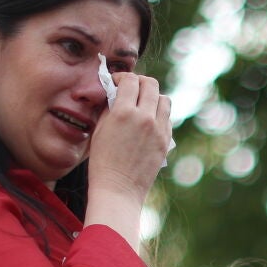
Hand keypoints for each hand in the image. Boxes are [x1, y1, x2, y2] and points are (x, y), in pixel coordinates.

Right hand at [87, 73, 171, 201]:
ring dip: (153, 97)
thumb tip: (115, 93)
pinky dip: (159, 114)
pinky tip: (148, 121)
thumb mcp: (99, 130)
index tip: (117, 83)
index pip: (130, 80)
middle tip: (132, 89)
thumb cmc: (102, 162)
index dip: (122, 78)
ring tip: (143, 104)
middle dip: (140, 82)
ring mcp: (158, 130)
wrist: (118, 189)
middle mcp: (144, 118)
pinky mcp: (166, 141)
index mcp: (123, 113)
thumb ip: (109, 108)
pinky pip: (167, 118)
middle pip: (151, 84)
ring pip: (164, 99)